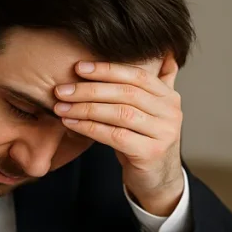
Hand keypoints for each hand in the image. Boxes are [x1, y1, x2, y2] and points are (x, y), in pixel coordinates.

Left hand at [54, 53, 183, 215]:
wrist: (158, 180)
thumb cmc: (146, 142)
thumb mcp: (151, 111)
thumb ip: (153, 85)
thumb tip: (163, 51)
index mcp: (169, 97)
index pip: (137, 75)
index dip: (107, 69)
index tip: (79, 68)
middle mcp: (171, 113)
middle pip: (126, 93)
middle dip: (90, 89)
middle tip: (62, 90)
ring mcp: (163, 134)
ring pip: (120, 113)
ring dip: (86, 108)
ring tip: (61, 107)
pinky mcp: (150, 153)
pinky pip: (115, 135)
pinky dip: (90, 128)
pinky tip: (71, 123)